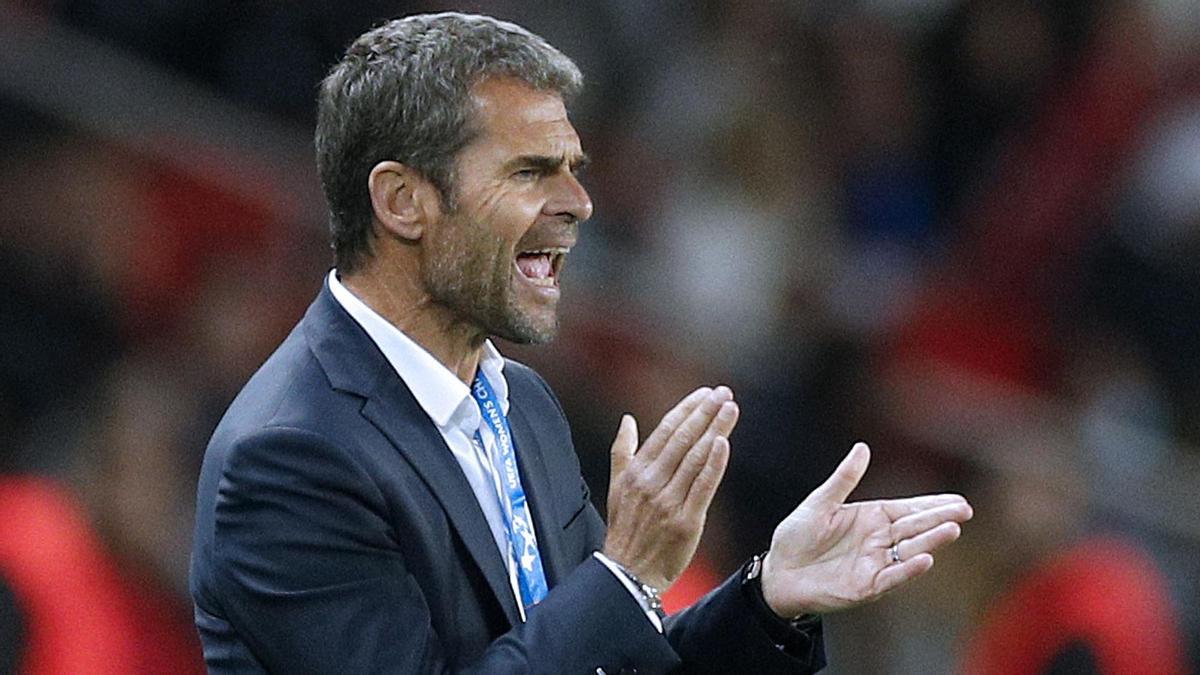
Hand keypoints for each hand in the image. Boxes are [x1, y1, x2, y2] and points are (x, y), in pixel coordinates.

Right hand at [602, 386, 738, 589]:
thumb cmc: (625, 530)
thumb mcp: (616, 487)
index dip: (687, 409)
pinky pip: (702, 487)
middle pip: (683, 438)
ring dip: (715, 429)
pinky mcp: (686, 521)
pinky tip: (724, 443)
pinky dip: (714, 464)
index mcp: (636, 471)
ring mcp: (669, 501)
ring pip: (695, 457)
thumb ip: (623, 451)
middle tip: (724, 392)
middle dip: (706, 412)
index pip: (665, 430)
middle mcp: (652, 482)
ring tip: (731, 409)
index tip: (705, 393)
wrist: (627, 574)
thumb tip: (628, 420)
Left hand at [760, 442, 972, 616]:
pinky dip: (908, 569)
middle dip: (940, 520)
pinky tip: (925, 559)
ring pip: (909, 551)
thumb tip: (862, 448)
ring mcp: (875, 563)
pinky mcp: (866, 586)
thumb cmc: (796, 536)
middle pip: (915, 528)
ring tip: (951, 530)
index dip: (932, 505)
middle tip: (964, 511)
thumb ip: (844, 479)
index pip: (908, 509)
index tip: (957, 500)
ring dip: (931, 541)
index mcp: (871, 518)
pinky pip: (892, 577)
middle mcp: (878, 540)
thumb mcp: (819, 503)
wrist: (778, 572)